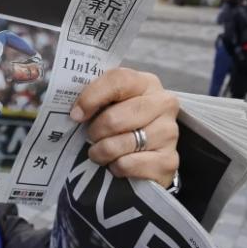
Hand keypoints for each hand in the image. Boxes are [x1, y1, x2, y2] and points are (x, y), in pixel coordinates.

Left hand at [70, 68, 178, 187]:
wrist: (151, 150)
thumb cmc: (124, 119)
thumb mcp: (111, 102)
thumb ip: (96, 97)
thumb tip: (76, 112)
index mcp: (146, 83)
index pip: (118, 80)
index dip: (92, 97)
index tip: (76, 114)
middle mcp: (164, 104)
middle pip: (115, 118)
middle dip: (95, 131)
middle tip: (91, 136)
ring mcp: (170, 133)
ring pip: (120, 144)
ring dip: (102, 151)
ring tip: (100, 151)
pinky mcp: (168, 161)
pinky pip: (128, 165)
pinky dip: (115, 167)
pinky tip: (117, 163)